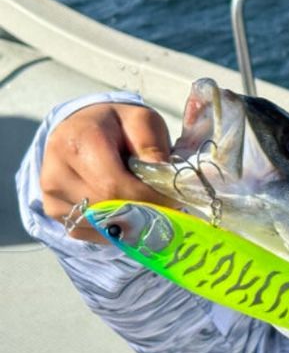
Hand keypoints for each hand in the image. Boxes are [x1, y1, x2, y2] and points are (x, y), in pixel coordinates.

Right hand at [41, 102, 173, 242]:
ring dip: (129, 221)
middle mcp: (56, 170)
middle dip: (143, 212)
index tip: (174, 200)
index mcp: (78, 142)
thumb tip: (163, 183)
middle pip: (108, 209)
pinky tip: (123, 210)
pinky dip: (114, 227)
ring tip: (144, 203)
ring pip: (100, 224)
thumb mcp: (142, 121)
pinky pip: (90, 232)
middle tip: (165, 206)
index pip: (114, 186)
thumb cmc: (117, 125)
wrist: (83, 126)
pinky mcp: (53, 209)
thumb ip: (153, 148)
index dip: (149, 199)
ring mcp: (51, 193)